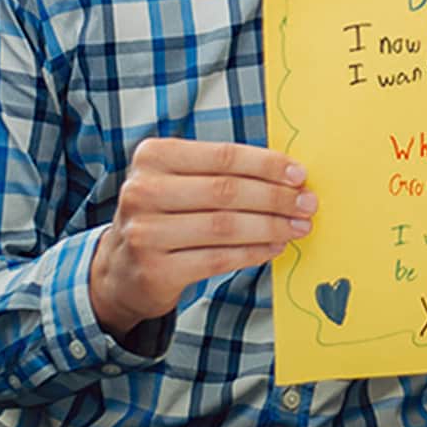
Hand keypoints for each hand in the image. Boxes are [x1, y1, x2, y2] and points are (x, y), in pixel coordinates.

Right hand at [89, 138, 315, 340]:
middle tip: (307, 203)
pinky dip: (253, 252)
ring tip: (298, 227)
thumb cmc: (164, 213)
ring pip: (225, 227)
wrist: (120, 268)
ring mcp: (146, 232)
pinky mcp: (156, 270)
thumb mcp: (178, 179)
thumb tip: (287, 174)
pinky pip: (218, 259)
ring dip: (270, 226)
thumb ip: (220, 171)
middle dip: (275, 197)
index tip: (299, 174)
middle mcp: (143, 191)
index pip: (222, 156)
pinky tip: (274, 247)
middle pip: (226, 191)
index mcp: (152, 156)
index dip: (265, 165)